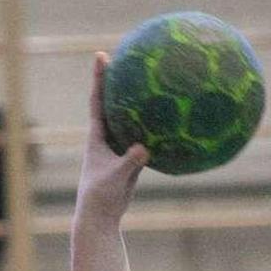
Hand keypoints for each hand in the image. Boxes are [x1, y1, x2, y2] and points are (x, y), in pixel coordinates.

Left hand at [75, 52, 148, 227]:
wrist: (101, 215)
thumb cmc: (101, 196)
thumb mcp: (115, 177)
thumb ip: (129, 162)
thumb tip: (145, 148)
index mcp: (97, 135)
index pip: (97, 99)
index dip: (99, 77)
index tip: (101, 54)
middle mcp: (106, 136)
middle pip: (112, 101)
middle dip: (118, 79)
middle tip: (128, 55)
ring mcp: (119, 146)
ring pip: (130, 117)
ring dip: (139, 101)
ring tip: (153, 80)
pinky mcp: (131, 157)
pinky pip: (145, 135)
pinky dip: (156, 126)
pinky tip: (174, 118)